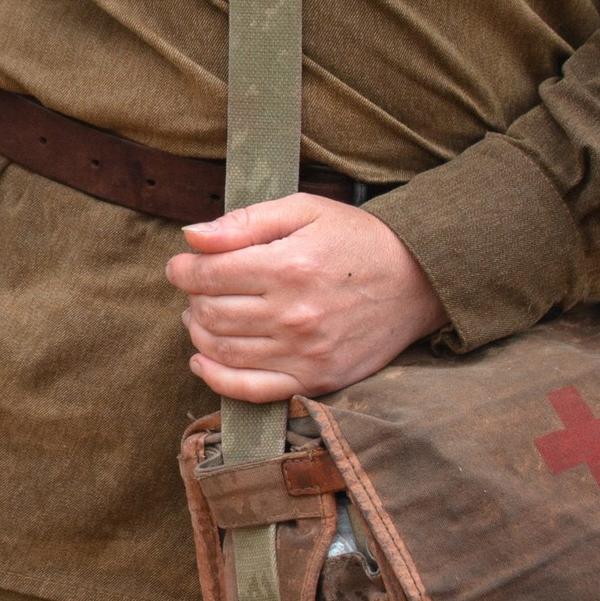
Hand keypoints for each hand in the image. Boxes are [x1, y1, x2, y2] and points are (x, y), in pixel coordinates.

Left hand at [167, 197, 446, 401]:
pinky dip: (216, 378)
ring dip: (199, 332)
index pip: (207, 275)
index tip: (181, 265)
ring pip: (222, 350)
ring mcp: (304, 354)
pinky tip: (203, 360)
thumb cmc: (357, 240)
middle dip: (192, 299)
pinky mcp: (315, 381)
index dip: (182, 269)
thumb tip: (192, 237)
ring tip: (203, 316)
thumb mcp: (305, 210)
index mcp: (289, 266)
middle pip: (210, 314)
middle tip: (198, 289)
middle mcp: (293, 315)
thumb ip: (245, 222)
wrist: (418, 281)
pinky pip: (249, 390)